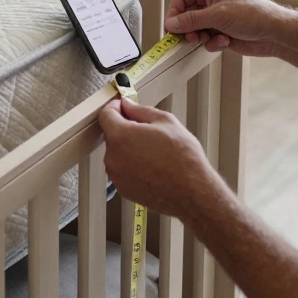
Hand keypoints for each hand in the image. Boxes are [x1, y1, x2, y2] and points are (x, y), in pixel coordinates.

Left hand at [98, 98, 222, 221]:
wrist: (192, 192)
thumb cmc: (183, 159)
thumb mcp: (166, 122)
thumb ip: (140, 110)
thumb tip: (128, 105)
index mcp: (121, 136)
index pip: (106, 114)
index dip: (115, 107)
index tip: (123, 106)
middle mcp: (113, 157)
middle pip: (112, 134)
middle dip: (126, 129)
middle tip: (149, 132)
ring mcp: (116, 175)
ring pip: (118, 153)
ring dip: (130, 149)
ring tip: (155, 152)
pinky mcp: (123, 189)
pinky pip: (123, 170)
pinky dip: (133, 166)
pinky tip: (152, 166)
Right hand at [164, 0, 289, 56]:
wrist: (274, 33)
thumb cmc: (253, 14)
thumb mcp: (218, 15)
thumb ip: (192, 20)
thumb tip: (171, 23)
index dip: (174, 13)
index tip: (171, 28)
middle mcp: (211, 1)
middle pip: (186, 16)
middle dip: (188, 28)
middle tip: (191, 38)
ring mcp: (216, 18)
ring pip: (195, 30)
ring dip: (201, 37)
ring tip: (210, 39)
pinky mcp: (222, 32)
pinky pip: (206, 40)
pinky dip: (212, 43)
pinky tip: (225, 42)